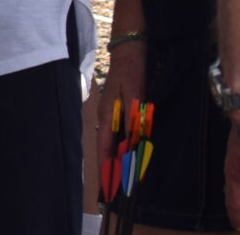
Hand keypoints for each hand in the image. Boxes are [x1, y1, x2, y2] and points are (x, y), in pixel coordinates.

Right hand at [97, 42, 146, 177]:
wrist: (130, 52)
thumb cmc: (132, 73)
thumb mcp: (135, 97)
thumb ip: (133, 120)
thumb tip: (131, 144)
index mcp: (107, 115)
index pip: (104, 148)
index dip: (106, 167)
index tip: (108, 187)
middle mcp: (107, 117)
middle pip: (107, 148)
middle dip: (111, 168)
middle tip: (115, 189)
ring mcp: (111, 113)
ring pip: (113, 142)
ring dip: (117, 159)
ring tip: (121, 177)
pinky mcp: (118, 109)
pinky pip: (119, 134)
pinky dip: (122, 146)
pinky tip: (127, 154)